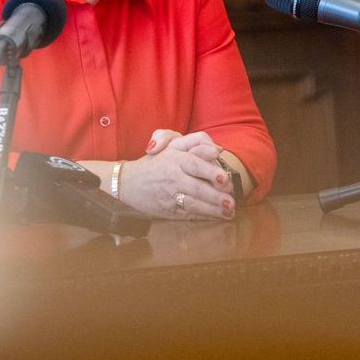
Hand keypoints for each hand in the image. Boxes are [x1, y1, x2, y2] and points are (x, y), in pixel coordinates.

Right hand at [118, 129, 236, 220]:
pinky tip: (218, 217)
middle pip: (197, 186)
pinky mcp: (169, 209)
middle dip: (215, 195)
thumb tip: (218, 148)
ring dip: (213, 209)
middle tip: (231, 200)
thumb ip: (195, 142)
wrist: (127, 182)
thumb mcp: (171, 144)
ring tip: (229, 211)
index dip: (210, 170)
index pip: (194, 163)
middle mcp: (172, 176)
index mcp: (174, 157)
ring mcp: (170, 194)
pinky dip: (204, 216)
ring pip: (194, 203)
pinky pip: (189, 214)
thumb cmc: (156, 162)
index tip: (224, 178)